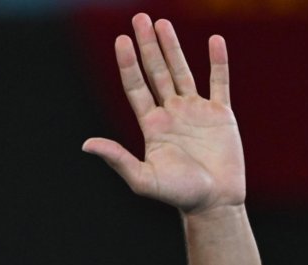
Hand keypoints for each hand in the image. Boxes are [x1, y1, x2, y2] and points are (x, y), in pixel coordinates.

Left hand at [83, 14, 243, 215]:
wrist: (214, 203)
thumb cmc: (178, 195)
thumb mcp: (143, 178)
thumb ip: (118, 158)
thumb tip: (86, 144)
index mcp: (152, 125)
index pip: (136, 87)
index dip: (128, 64)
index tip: (121, 40)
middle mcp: (171, 113)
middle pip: (156, 72)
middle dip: (147, 46)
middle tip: (139, 18)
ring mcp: (196, 111)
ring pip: (182, 72)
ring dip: (173, 47)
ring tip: (162, 23)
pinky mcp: (222, 115)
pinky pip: (219, 82)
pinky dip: (218, 62)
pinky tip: (213, 41)